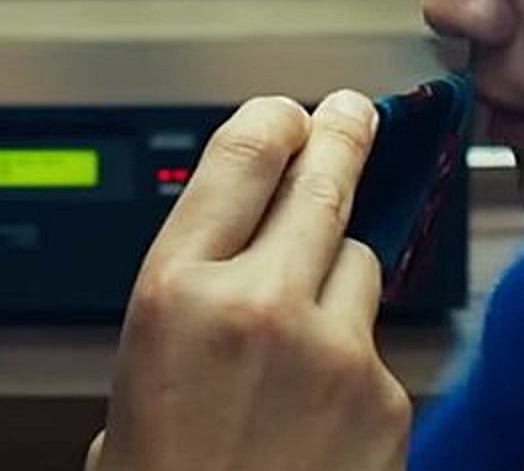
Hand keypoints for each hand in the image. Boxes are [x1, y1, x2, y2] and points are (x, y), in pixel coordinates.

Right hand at [88, 90, 410, 470]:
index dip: (277, 118)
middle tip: (357, 114)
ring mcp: (332, 350)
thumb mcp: (138, 363)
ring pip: (361, 263)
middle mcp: (257, 304)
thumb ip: (193, 291)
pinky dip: (357, 367)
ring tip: (302, 332)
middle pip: (326, 177)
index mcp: (175, 288)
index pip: (243, 150)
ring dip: (341, 277)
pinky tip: (318, 413)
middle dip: (347, 135)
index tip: (294, 111)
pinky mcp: (385, 400)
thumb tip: (245, 240)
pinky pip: (378, 349)